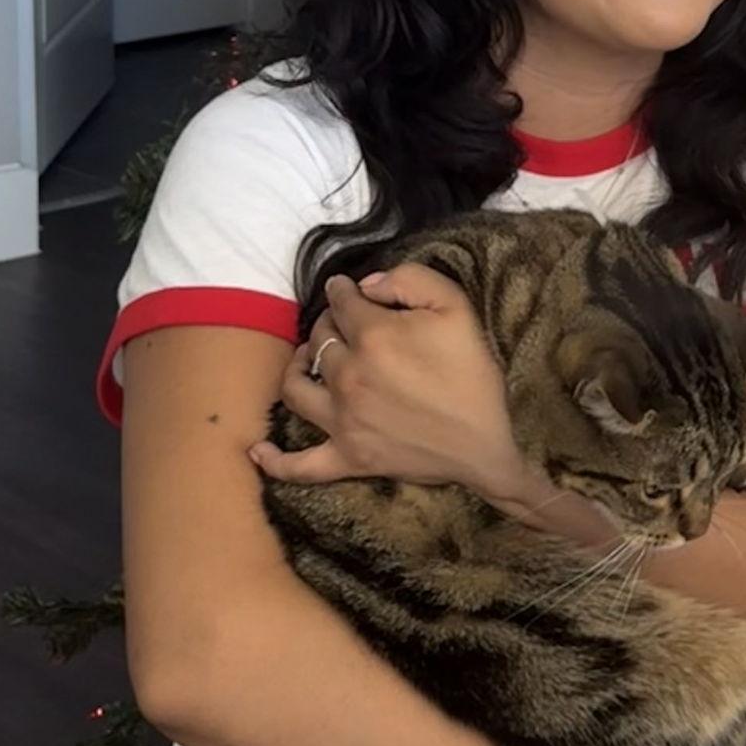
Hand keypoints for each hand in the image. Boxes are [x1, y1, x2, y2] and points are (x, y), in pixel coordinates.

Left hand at [257, 267, 523, 499]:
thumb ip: (411, 280)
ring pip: (296, 388)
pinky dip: (274, 460)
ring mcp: (341, 420)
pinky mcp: (346, 457)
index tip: (347, 290)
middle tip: (340, 323)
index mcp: (374, 335)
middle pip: (319, 339)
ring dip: (296, 368)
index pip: (342, 302)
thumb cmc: (474, 374)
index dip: (343, 291)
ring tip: (306, 361)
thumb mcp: (458, 308)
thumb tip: (368, 285)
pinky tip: (258, 450)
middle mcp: (348, 375)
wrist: (487, 442)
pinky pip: (299, 465)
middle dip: (326, 324)